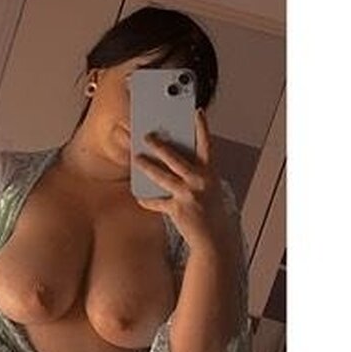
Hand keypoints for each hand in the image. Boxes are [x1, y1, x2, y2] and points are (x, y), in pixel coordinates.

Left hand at [133, 109, 235, 254]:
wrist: (215, 238)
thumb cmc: (210, 211)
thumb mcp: (209, 188)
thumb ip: (194, 173)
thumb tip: (170, 160)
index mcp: (211, 173)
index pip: (207, 145)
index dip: (203, 128)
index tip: (197, 112)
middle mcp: (200, 182)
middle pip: (176, 158)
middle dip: (160, 146)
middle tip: (146, 135)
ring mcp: (189, 196)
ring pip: (163, 177)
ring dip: (147, 166)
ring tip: (136, 158)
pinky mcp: (178, 210)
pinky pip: (157, 202)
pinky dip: (148, 200)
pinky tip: (139, 196)